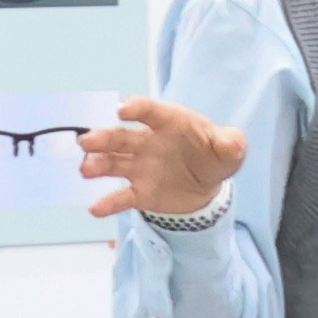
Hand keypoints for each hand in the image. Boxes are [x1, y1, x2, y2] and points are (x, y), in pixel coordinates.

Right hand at [80, 93, 245, 223]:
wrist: (206, 183)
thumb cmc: (213, 154)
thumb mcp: (229, 148)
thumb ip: (231, 143)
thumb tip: (232, 142)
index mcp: (169, 123)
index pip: (150, 111)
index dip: (136, 108)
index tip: (122, 110)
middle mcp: (147, 142)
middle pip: (121, 137)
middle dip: (103, 138)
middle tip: (86, 141)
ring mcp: (140, 167)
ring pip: (113, 163)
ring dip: (98, 165)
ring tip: (86, 169)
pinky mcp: (140, 191)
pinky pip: (122, 196)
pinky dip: (109, 202)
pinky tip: (96, 209)